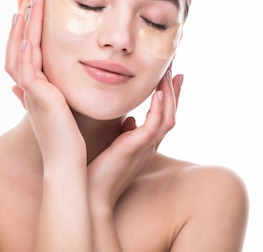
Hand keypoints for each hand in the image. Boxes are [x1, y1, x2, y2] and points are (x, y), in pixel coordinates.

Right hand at [5, 0, 86, 167]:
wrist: (69, 163)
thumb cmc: (75, 137)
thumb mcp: (71, 105)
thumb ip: (70, 88)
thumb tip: (78, 76)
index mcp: (37, 88)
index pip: (27, 51)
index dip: (27, 28)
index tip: (33, 6)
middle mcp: (30, 88)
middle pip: (17, 46)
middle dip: (21, 20)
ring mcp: (31, 93)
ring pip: (20, 53)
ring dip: (24, 27)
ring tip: (29, 3)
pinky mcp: (38, 99)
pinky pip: (26, 71)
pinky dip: (26, 52)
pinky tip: (30, 34)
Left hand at [87, 69, 183, 208]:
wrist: (87, 194)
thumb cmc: (95, 172)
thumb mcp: (112, 147)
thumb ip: (123, 134)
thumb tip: (128, 120)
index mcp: (143, 145)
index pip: (162, 116)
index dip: (169, 97)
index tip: (171, 76)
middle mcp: (149, 146)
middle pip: (171, 114)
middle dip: (174, 91)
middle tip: (175, 68)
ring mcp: (144, 149)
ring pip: (167, 118)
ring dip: (169, 95)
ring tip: (168, 73)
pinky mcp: (135, 150)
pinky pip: (154, 126)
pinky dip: (158, 109)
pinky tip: (158, 92)